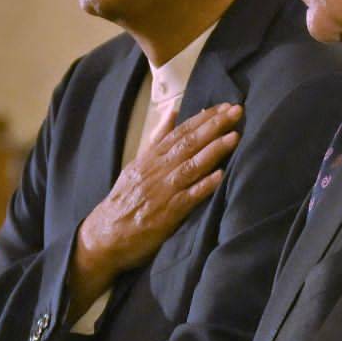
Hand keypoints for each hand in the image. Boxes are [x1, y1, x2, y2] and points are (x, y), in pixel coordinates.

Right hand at [69, 103, 240, 316]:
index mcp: (150, 157)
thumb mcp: (137, 163)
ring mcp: (161, 192)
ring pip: (190, 166)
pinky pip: (188, 197)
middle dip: (213, 126)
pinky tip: (220, 176)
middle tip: (236, 111)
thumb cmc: (125, 198)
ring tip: (233, 137)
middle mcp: (156, 170)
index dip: (203, 118)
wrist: (105, 234)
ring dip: (213, 151)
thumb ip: (157, 139)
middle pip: (187, 144)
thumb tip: (172, 111)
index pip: (180, 132)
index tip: (225, 106)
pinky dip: (203, 186)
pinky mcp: (166, 214)